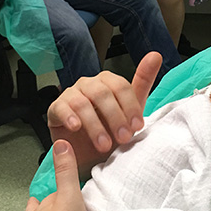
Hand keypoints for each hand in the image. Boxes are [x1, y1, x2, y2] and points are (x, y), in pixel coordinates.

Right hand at [47, 51, 161, 178]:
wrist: (90, 156)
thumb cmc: (111, 131)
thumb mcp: (131, 111)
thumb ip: (143, 82)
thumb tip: (155, 55)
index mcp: (107, 82)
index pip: (120, 86)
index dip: (130, 106)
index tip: (137, 126)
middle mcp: (88, 85)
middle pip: (102, 93)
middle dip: (115, 118)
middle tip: (123, 138)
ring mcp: (71, 95)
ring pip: (82, 102)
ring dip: (95, 125)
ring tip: (104, 144)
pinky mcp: (55, 109)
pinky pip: (60, 108)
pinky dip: (69, 117)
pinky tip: (76, 127)